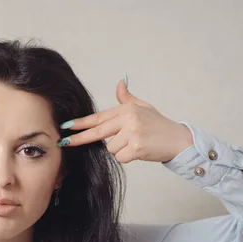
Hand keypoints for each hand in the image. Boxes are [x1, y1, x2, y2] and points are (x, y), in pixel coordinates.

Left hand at [57, 78, 193, 162]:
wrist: (179, 140)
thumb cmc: (159, 125)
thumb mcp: (143, 107)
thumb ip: (127, 98)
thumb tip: (119, 82)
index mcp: (127, 109)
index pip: (99, 117)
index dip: (81, 123)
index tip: (66, 127)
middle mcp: (128, 119)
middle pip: (98, 132)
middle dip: (80, 138)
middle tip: (64, 142)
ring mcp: (132, 133)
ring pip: (111, 148)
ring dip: (120, 150)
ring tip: (136, 145)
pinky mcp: (136, 148)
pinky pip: (120, 157)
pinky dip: (128, 158)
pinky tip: (139, 152)